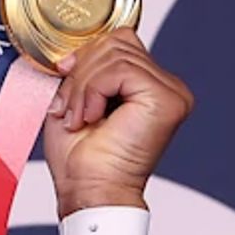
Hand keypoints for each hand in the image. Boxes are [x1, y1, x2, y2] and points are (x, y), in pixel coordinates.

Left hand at [41, 28, 193, 217]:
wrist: (89, 192)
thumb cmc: (81, 161)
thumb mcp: (76, 99)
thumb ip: (83, 67)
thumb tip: (72, 49)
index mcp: (149, 86)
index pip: (120, 41)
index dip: (86, 56)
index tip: (64, 80)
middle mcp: (167, 88)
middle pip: (118, 43)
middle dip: (82, 73)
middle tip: (70, 109)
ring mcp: (171, 93)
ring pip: (116, 54)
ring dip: (83, 86)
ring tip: (78, 117)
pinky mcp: (166, 99)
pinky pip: (121, 70)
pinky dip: (93, 91)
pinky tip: (91, 117)